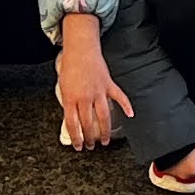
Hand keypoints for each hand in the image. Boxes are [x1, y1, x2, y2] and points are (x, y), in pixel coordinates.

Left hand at [55, 18, 132, 150]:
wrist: (80, 49)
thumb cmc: (70, 66)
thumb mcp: (63, 87)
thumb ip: (69, 103)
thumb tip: (72, 119)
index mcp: (70, 98)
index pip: (73, 124)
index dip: (76, 138)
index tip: (78, 146)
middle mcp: (85, 97)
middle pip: (88, 123)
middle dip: (89, 138)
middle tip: (91, 146)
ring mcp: (98, 91)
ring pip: (104, 116)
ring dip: (105, 131)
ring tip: (105, 141)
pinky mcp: (108, 84)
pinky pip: (119, 97)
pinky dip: (126, 106)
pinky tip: (130, 115)